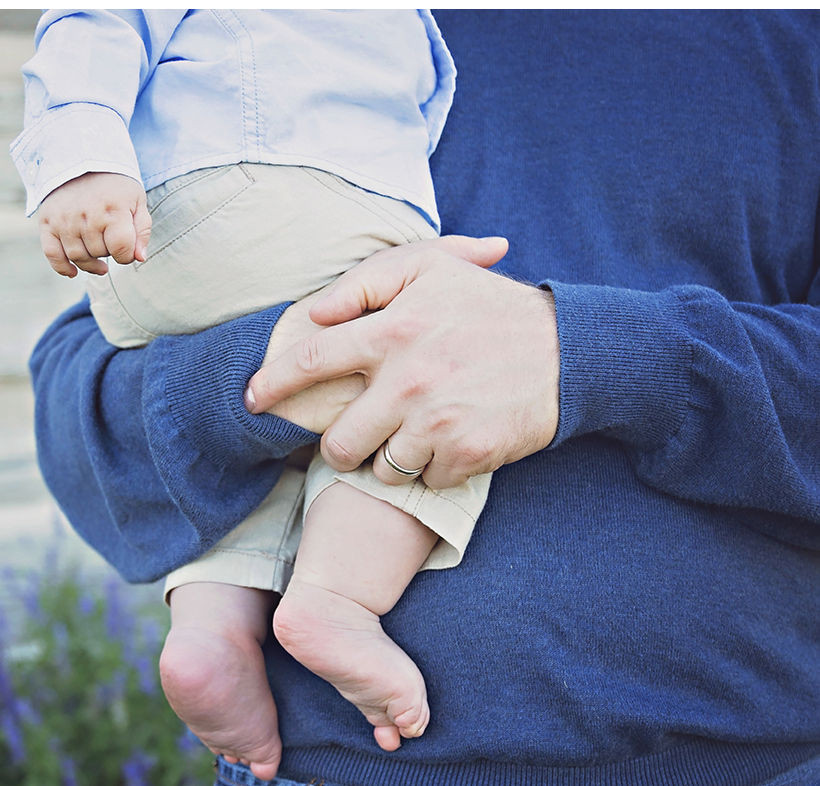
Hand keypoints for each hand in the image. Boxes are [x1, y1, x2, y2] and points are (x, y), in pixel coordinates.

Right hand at [37, 172, 151, 276]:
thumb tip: (139, 258)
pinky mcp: (47, 222)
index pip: (121, 249)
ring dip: (90, 262)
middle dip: (108, 252)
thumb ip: (142, 231)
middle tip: (108, 239)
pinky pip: (52, 254)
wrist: (81, 160)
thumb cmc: (114, 186)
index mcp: (113, 209)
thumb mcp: (137, 201)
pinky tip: (73, 272)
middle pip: (99, 253)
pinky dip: (62, 267)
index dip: (127, 255)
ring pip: (78, 257)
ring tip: (97, 256)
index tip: (126, 248)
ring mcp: (65, 219)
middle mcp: (87, 215)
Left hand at [245, 236, 558, 489]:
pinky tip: (451, 439)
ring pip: (379, 469)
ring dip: (391, 457)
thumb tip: (315, 313)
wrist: (568, 351)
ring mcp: (436, 423)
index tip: (251, 400)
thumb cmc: (488, 306)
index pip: (311, 361)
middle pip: (338, 441)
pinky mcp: (465, 456)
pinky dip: (432, 468)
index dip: (272, 384)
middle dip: (342, 444)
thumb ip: (366, 283)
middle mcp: (407, 379)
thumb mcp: (430, 269)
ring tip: (419, 429)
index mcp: (392, 330)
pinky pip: (424, 481)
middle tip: (365, 430)